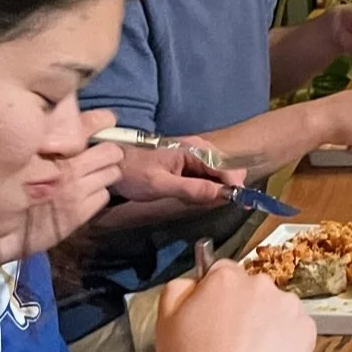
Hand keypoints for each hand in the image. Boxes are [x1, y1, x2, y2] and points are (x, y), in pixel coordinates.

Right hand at [20, 110, 122, 250]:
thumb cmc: (0, 189)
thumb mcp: (18, 155)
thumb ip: (44, 139)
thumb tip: (71, 125)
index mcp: (49, 147)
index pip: (89, 126)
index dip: (100, 122)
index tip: (105, 122)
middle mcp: (66, 168)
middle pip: (111, 152)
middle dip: (106, 152)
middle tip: (96, 156)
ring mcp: (76, 192)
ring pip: (112, 174)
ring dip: (104, 173)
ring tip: (90, 176)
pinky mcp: (79, 214)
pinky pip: (103, 196)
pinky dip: (97, 193)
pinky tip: (82, 195)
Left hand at [113, 138, 245, 208]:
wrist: (111, 164)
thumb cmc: (133, 173)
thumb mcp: (161, 185)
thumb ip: (192, 189)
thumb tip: (222, 195)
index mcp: (194, 150)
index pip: (227, 167)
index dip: (235, 185)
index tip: (240, 202)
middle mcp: (198, 149)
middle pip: (226, 170)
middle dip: (222, 188)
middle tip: (206, 203)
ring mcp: (194, 155)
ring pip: (217, 175)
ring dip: (211, 189)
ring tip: (192, 199)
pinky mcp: (189, 163)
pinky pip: (206, 176)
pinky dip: (203, 188)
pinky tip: (188, 195)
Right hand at [153, 258, 315, 351]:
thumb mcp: (164, 320)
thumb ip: (179, 289)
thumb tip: (194, 281)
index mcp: (225, 277)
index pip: (222, 272)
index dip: (216, 296)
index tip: (214, 318)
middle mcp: (261, 284)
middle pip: (253, 290)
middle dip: (245, 309)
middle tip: (231, 342)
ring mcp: (288, 306)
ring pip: (277, 310)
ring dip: (267, 325)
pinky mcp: (308, 330)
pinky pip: (295, 331)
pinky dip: (285, 343)